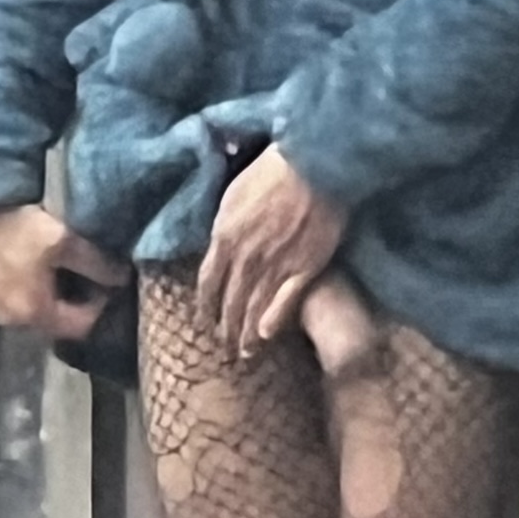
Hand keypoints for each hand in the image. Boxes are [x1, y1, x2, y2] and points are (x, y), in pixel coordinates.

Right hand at [0, 204, 130, 342]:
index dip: (103, 305)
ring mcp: (2, 311)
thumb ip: (97, 264)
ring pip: (47, 312)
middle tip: (98, 274)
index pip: (83, 326)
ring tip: (76, 268)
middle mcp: (17, 323)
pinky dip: (46, 289)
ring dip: (65, 295)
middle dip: (84, 301)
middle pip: (64, 322)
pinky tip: (51, 266)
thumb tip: (123, 279)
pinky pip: (30, 302)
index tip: (113, 281)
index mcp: (34, 314)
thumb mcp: (64, 241)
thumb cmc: (18, 229)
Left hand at [197, 144, 347, 361]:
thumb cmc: (272, 170)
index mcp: (224, 238)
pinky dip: (274, 320)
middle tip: (226, 348)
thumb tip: (217, 244)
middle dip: (226, 328)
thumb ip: (223, 225)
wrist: (313, 165)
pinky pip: (285, 301)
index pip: (208, 282)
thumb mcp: (233, 194)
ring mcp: (275, 266)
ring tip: (245, 352)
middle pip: (231, 302)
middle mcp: (245, 259)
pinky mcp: (304, 269)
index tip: (205, 322)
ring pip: (254, 308)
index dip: (206, 306)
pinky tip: (267, 336)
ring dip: (247, 333)